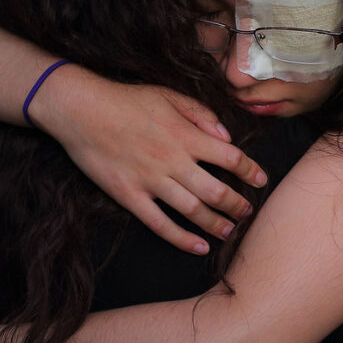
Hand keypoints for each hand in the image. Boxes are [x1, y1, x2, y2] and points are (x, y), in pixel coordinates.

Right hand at [34, 68, 268, 254]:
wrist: (81, 110)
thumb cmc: (127, 100)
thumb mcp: (169, 95)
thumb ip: (201, 114)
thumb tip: (226, 135)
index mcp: (186, 135)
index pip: (230, 157)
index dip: (250, 171)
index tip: (260, 180)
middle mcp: (173, 161)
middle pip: (217, 191)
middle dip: (237, 205)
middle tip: (247, 212)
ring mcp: (151, 181)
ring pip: (193, 211)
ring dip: (216, 224)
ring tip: (229, 231)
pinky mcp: (129, 196)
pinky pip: (160, 224)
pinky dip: (182, 239)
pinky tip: (198, 247)